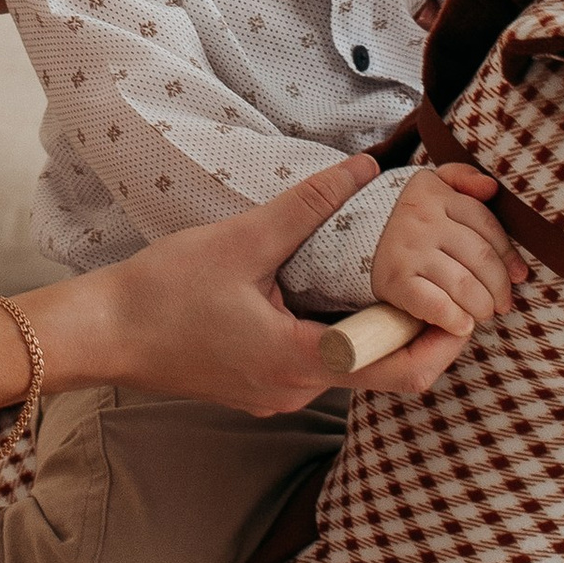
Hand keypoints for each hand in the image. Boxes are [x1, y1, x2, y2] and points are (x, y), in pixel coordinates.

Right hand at [83, 157, 466, 418]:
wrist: (102, 334)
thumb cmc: (161, 293)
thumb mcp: (240, 240)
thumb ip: (308, 206)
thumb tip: (363, 168)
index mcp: (300, 362)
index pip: (400, 370)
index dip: (441, 340)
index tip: (461, 302)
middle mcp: (296, 390)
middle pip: (383, 372)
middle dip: (416, 329)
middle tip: (434, 282)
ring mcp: (276, 394)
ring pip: (351, 368)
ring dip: (374, 328)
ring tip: (390, 276)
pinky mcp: (259, 386)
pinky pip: (318, 366)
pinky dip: (339, 334)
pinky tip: (330, 291)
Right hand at [369, 164, 519, 341]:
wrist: (349, 242)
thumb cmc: (406, 220)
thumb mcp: (429, 186)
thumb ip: (461, 178)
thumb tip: (491, 187)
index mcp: (435, 195)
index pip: (486, 225)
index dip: (508, 255)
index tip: (519, 276)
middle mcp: (422, 220)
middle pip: (480, 257)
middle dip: (499, 286)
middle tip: (501, 303)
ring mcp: (407, 250)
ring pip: (463, 284)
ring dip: (481, 306)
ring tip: (484, 313)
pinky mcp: (394, 281)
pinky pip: (435, 304)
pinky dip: (455, 318)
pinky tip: (463, 325)